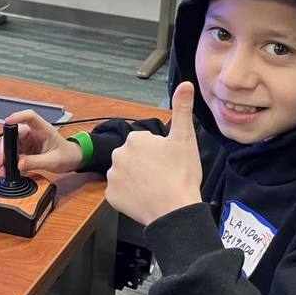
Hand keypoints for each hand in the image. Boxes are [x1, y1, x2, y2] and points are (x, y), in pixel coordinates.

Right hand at [0, 110, 83, 173]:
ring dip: (6, 155)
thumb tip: (19, 164)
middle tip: (1, 159)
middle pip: (15, 133)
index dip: (18, 117)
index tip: (8, 121)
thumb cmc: (67, 155)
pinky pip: (15, 153)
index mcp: (43, 129)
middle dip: (6, 146)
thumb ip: (36, 162)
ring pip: (12, 143)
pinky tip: (10, 169)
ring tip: (4, 167)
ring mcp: (29, 140)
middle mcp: (34, 132)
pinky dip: (10, 160)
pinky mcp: (26, 149)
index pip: (29, 117)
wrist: (72, 160)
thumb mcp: (53, 161)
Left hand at [105, 82, 202, 225]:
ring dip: (136, 179)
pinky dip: (129, 195)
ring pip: (126, 174)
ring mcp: (112, 175)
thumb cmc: (181, 175)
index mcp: (135, 139)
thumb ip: (182, 109)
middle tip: (163, 176)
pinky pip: (120, 192)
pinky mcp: (110, 195)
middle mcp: (118, 154)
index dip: (159, 153)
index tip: (168, 163)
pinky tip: (144, 198)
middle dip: (145, 164)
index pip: (145, 142)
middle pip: (133, 157)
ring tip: (154, 188)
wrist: (174, 210)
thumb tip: (185, 84)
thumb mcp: (185, 138)